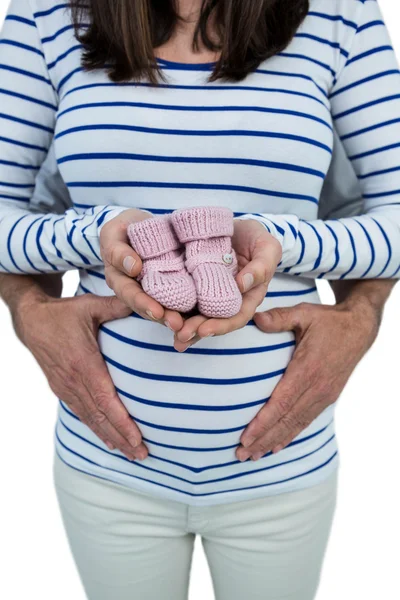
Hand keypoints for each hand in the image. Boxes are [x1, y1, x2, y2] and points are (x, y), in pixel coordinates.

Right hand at [13, 292, 147, 460]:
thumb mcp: (91, 305)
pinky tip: (109, 441)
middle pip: (100, 416)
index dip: (121, 422)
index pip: (104, 399)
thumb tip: (149, 305)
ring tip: (131, 454)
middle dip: (122, 438)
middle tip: (143, 455)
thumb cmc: (64, 312)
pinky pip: (81, 413)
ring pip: (90, 419)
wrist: (31, 319)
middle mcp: (73, 380)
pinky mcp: (61, 388)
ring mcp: (65, 387)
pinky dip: (96, 428)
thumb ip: (118, 307)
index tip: (137, 438)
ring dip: (111, 438)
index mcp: (83, 363)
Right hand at [100, 209, 184, 331]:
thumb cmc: (123, 230)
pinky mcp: (174, 285)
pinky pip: (182, 298)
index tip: (156, 311)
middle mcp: (138, 290)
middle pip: (149, 307)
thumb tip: (133, 267)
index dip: (142, 304)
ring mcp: (157, 290)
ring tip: (191, 325)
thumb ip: (117, 250)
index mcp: (121, 280)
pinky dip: (191, 308)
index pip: (130, 294)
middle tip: (177, 324)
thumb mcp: (113, 234)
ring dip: (178, 317)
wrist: (141, 226)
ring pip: (166, 307)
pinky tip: (202, 315)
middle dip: (163, 317)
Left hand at [174, 219, 281, 350]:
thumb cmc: (256, 238)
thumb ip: (261, 266)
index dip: (221, 326)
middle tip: (181, 336)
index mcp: (247, 296)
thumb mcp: (267, 247)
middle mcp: (226, 300)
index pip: (236, 317)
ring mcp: (208, 293)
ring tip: (172, 336)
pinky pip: (182, 297)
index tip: (205, 330)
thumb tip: (243, 285)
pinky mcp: (192, 283)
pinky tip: (159, 314)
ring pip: (196, 314)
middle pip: (213, 321)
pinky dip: (172, 307)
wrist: (236, 226)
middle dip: (197, 331)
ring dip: (183, 327)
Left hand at [236, 297, 380, 460]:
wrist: (359, 329)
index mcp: (308, 370)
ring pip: (296, 425)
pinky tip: (276, 446)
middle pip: (286, 420)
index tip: (245, 437)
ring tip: (252, 456)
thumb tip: (256, 319)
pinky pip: (306, 421)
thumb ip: (279, 317)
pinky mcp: (327, 397)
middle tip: (241, 455)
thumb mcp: (304, 313)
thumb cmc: (328, 321)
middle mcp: (317, 388)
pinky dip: (290, 435)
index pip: (281, 402)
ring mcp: (324, 395)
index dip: (263, 423)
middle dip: (263, 440)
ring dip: (273, 442)